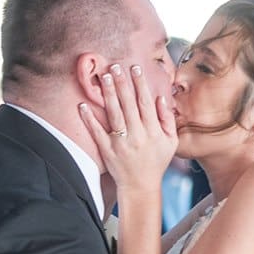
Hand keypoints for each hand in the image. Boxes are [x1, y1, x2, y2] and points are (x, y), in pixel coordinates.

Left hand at [79, 62, 176, 191]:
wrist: (141, 187)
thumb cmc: (157, 162)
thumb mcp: (171, 142)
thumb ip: (167, 119)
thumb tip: (160, 97)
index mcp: (153, 132)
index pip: (145, 103)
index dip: (140, 84)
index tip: (135, 68)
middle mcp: (137, 136)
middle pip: (128, 105)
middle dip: (122, 84)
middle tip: (115, 66)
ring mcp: (121, 144)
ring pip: (114, 115)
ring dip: (108, 95)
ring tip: (104, 77)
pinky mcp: (108, 151)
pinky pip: (97, 133)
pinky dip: (89, 119)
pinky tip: (83, 106)